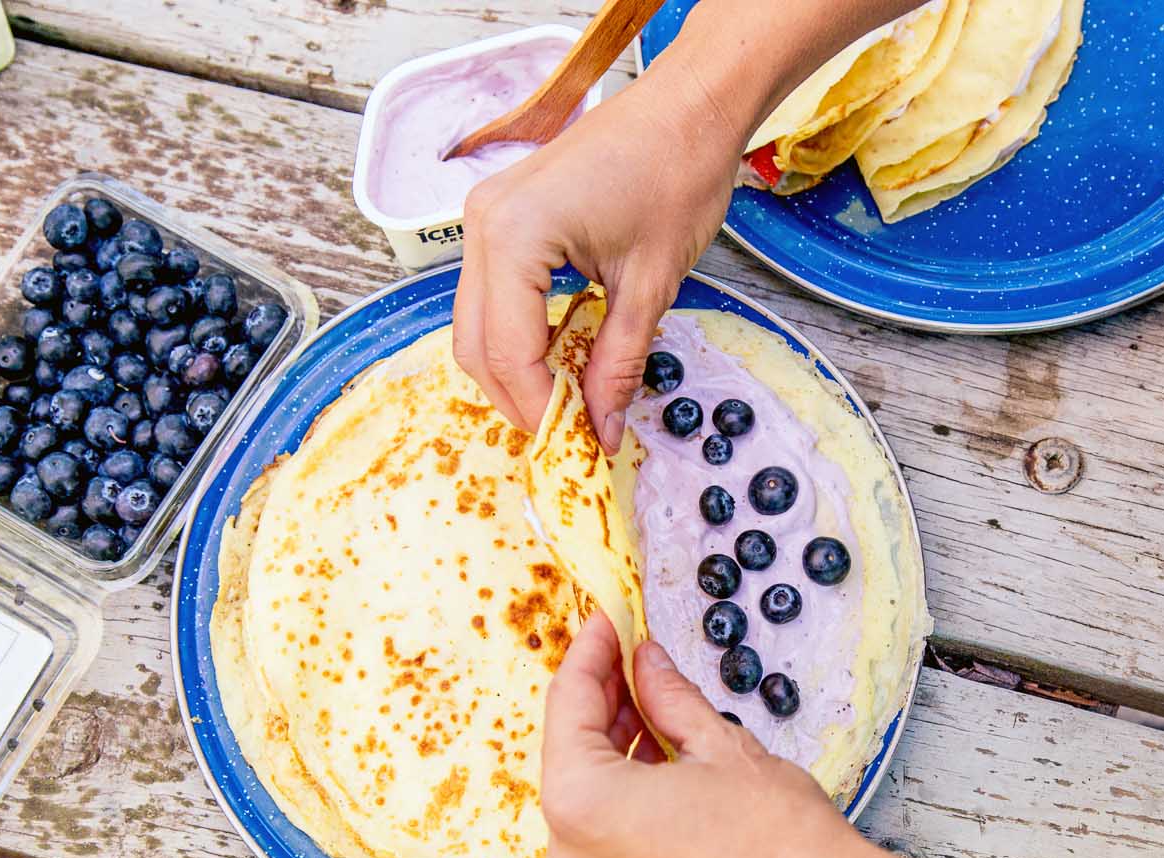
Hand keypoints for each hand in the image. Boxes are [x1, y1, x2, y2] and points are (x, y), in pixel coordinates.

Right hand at [453, 59, 742, 451]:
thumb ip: (619, 363)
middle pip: (474, 342)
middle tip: (568, 434)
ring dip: (514, 369)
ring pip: (476, 322)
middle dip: (517, 397)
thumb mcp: (652, 284)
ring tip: (567, 402)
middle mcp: (482, 223)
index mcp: (513, 235)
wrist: (689, 105)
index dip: (539, 408)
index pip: (507, 350)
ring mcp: (486, 216)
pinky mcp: (502, 215)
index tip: (577, 445)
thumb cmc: (678, 174)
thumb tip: (602, 429)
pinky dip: (518, 334)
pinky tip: (559, 357)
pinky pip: (492, 293)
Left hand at [542, 614, 871, 857]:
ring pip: (590, 786)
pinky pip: (608, 824)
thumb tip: (647, 663)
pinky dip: (627, 781)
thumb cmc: (777, 841)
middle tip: (632, 647)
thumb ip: (668, 696)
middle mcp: (572, 849)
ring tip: (653, 692)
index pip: (569, 703)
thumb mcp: (719, 745)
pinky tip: (662, 746)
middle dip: (604, 693)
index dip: (592, 651)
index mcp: (581, 801)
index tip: (609, 619)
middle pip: (572, 746)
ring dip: (617, 737)